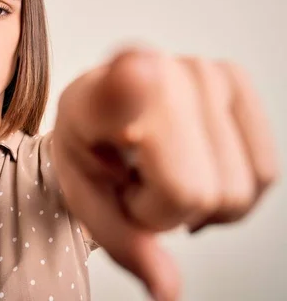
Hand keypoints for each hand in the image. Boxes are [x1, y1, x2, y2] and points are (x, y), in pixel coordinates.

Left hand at [52, 48, 278, 300]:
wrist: (102, 113)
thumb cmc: (90, 150)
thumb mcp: (87, 200)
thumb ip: (122, 243)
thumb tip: (168, 291)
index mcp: (96, 99)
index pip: (120, 88)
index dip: (131, 85)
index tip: (139, 72)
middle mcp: (157, 73)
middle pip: (194, 192)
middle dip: (165, 210)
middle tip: (137, 181)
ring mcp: (202, 72)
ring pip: (235, 191)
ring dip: (198, 201)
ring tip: (162, 169)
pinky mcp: (237, 81)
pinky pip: (264, 174)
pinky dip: (229, 190)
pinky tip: (193, 165)